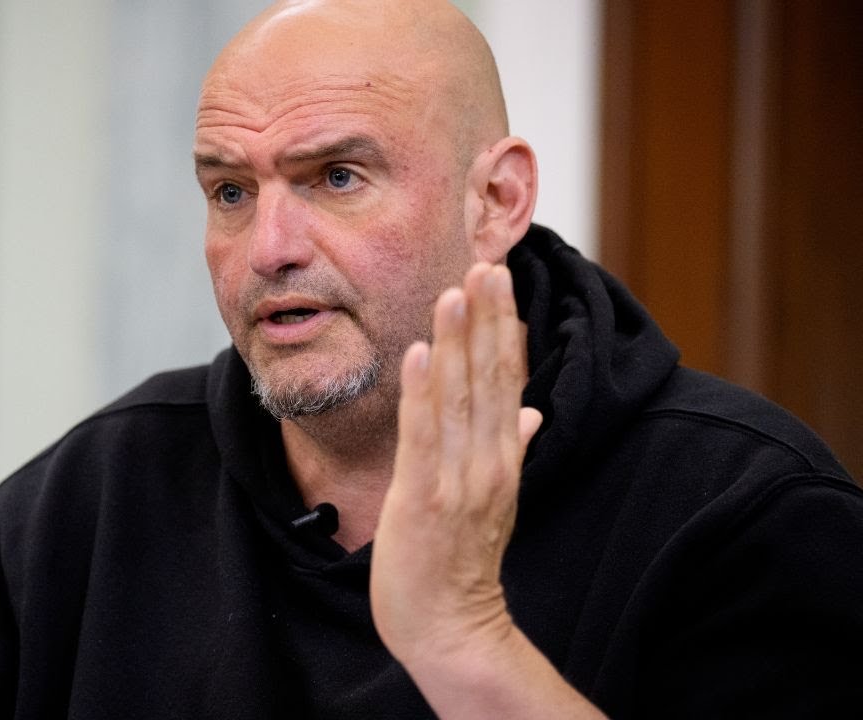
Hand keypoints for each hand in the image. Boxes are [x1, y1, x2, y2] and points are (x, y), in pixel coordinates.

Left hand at [371, 263, 550, 708]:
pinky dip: (423, 393)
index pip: (508, 379)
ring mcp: (459, 480)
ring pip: (461, 398)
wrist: (452, 627)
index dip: (503, 327)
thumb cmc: (461, 561)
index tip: (499, 278)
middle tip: (486, 262)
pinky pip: (424, 437)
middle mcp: (489, 461)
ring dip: (458, 342)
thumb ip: (511, 449)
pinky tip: (421, 352)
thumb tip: (531, 411)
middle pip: (492, 378)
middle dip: (488, 319)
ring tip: (455, 291)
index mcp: (503, 457)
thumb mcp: (495, 499)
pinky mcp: (424, 499)